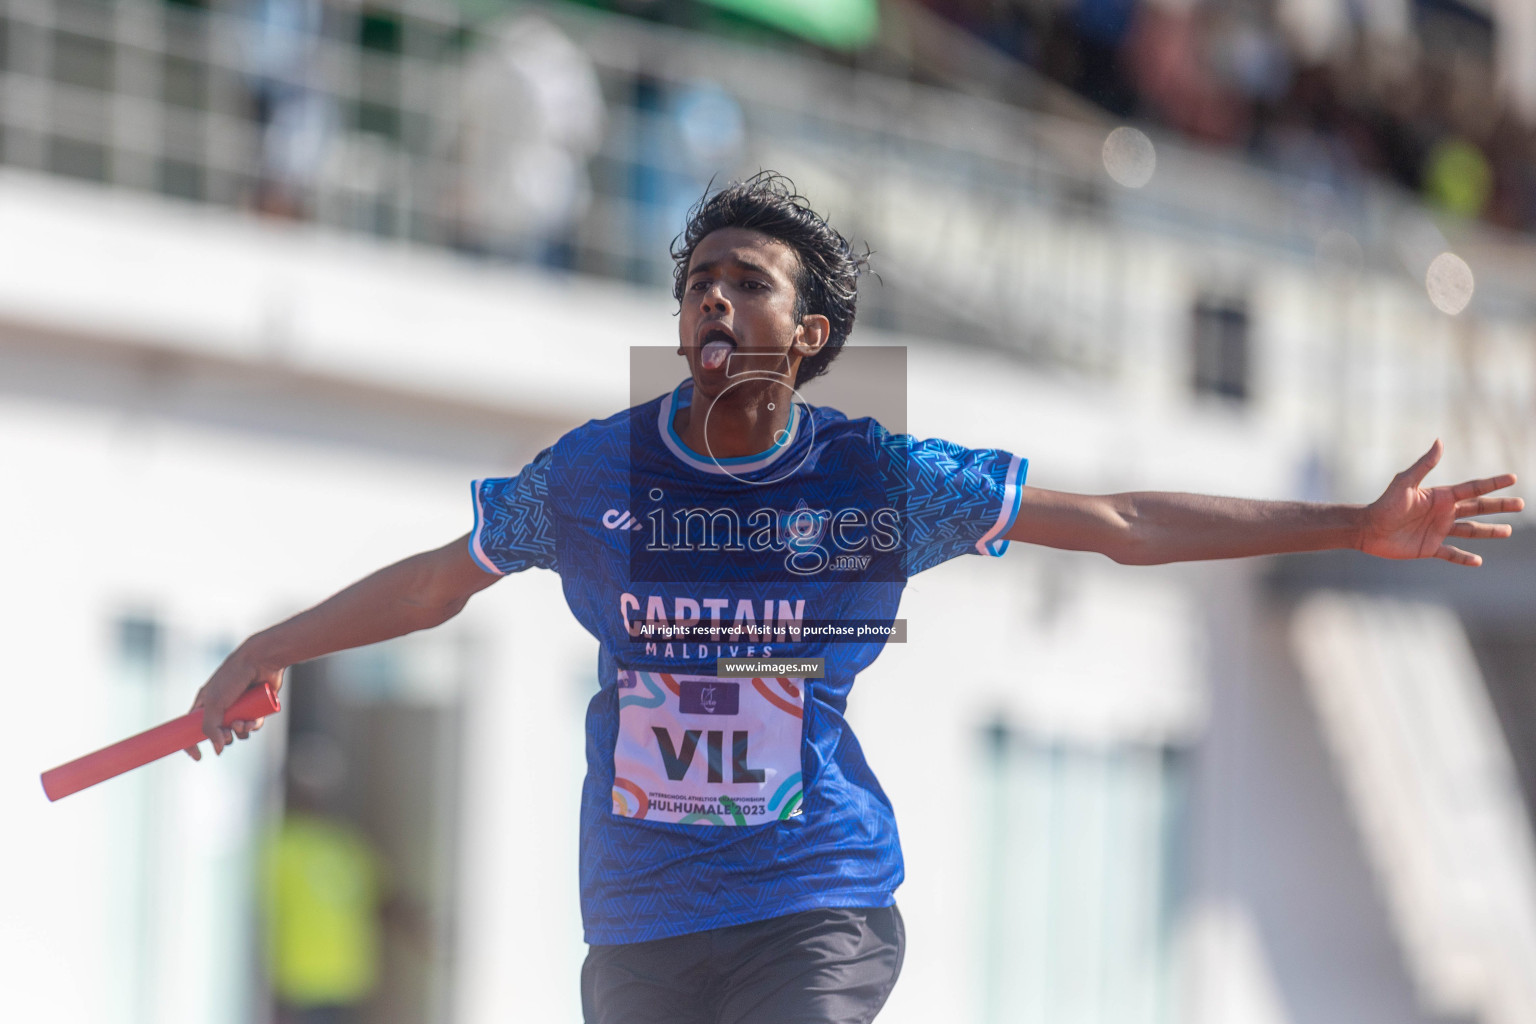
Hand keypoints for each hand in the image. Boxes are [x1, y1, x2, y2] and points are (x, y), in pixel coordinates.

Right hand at [184, 646, 284, 759]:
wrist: (261, 661)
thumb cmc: (233, 677)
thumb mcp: (215, 703)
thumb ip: (211, 728)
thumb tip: (218, 750)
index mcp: (205, 702)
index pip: (193, 727)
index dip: (192, 742)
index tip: (198, 756)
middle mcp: (221, 706)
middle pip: (219, 733)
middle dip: (224, 737)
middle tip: (229, 733)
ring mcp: (239, 707)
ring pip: (237, 731)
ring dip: (241, 732)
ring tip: (243, 723)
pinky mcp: (255, 707)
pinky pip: (252, 725)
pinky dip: (253, 726)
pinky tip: (254, 721)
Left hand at [1360, 440, 1522, 565]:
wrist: (1368, 529)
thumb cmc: (1385, 504)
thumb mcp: (1405, 483)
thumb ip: (1424, 465)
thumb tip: (1440, 441)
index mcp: (1441, 496)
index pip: (1473, 488)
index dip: (1493, 484)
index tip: (1513, 478)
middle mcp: (1443, 513)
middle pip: (1478, 508)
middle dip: (1499, 506)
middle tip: (1521, 504)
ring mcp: (1438, 531)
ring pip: (1470, 531)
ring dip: (1489, 531)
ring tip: (1508, 531)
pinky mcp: (1430, 548)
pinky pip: (1452, 554)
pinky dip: (1464, 558)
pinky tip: (1478, 561)